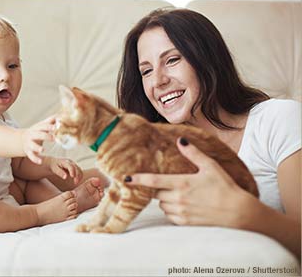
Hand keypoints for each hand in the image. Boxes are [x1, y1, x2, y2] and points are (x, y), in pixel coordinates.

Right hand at [21, 115, 55, 163]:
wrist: (21, 139)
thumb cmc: (36, 132)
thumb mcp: (42, 126)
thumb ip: (51, 121)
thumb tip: (61, 114)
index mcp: (37, 128)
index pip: (43, 126)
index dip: (49, 126)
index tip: (55, 127)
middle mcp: (32, 135)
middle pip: (38, 135)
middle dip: (45, 136)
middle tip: (53, 138)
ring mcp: (29, 144)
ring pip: (33, 146)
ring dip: (37, 148)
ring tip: (42, 150)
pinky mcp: (28, 152)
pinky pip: (31, 156)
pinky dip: (35, 159)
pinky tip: (40, 162)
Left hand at [46, 157, 82, 183]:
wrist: (53, 163)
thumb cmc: (53, 166)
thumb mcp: (54, 169)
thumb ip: (60, 172)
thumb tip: (65, 177)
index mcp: (65, 162)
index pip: (70, 166)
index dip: (72, 171)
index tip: (72, 177)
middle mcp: (70, 162)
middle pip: (77, 168)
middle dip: (77, 175)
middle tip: (75, 182)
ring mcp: (73, 164)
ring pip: (79, 170)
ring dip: (79, 176)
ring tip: (75, 182)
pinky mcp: (74, 168)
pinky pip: (79, 172)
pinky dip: (79, 176)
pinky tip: (76, 181)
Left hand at [127, 137, 254, 227]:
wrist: (238, 213)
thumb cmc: (225, 188)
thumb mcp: (211, 167)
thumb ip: (194, 154)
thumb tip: (180, 141)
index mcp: (182, 183)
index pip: (153, 181)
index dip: (137, 179)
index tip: (125, 178)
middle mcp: (178, 199)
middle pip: (156, 194)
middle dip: (158, 189)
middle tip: (169, 184)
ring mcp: (181, 212)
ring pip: (162, 205)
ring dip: (166, 200)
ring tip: (182, 195)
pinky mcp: (185, 223)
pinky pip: (170, 216)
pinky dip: (172, 211)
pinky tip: (185, 206)